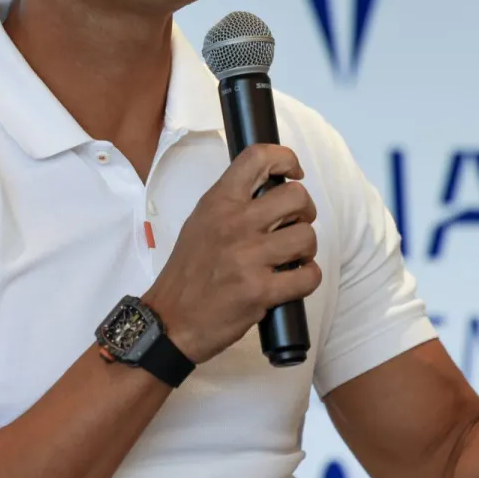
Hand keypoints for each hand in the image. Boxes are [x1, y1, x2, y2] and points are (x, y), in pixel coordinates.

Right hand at [143, 144, 322, 364]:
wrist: (170, 319)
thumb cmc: (188, 273)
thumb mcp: (200, 223)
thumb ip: (231, 204)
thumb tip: (272, 192)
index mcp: (218, 203)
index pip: (257, 157)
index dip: (285, 159)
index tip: (293, 173)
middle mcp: (234, 224)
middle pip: (297, 197)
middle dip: (305, 212)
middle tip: (295, 225)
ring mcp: (248, 258)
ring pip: (307, 237)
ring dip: (306, 250)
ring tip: (291, 258)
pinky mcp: (260, 291)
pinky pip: (308, 276)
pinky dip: (307, 278)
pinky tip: (292, 281)